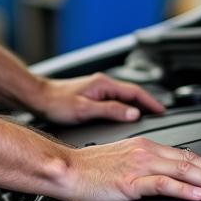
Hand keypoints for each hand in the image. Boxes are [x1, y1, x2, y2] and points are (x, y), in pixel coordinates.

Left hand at [30, 72, 166, 123]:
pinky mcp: (91, 95)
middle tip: (160, 115)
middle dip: (147, 103)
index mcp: (104, 84)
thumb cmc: (56, 103)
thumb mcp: (85, 110)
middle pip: (132, 93)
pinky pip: (115, 100)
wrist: (38, 98)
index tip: (162, 110)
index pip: (136, 91)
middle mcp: (102, 84)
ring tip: (147, 116)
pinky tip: (124, 115)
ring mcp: (96, 88)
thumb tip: (133, 113)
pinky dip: (124, 106)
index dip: (151, 101)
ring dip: (136, 105)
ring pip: (123, 96)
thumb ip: (111, 111)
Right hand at [62, 137, 200, 200]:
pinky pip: (163, 184)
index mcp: (143, 146)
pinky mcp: (131, 181)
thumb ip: (143, 166)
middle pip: (188, 161)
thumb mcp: (121, 160)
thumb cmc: (88, 168)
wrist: (66, 168)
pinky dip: (183, 188)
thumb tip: (161, 178)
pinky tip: (197, 194)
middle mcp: (144, 151)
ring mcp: (139, 166)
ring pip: (181, 170)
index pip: (183, 154)